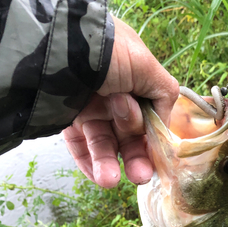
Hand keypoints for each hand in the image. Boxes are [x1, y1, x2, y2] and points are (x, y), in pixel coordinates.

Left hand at [63, 16, 178, 187]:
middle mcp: (113, 98)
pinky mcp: (68, 119)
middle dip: (135, 157)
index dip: (152, 141)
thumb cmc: (111, 53)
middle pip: (128, 137)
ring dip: (109, 164)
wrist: (64, 46)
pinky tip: (99, 177)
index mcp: (135, 84)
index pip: (147, 121)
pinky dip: (89, 163)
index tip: (157, 159)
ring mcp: (90, 109)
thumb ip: (164, 95)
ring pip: (104, 144)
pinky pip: (80, 146)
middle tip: (140, 175)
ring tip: (110, 180)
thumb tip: (163, 124)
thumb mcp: (147, 68)